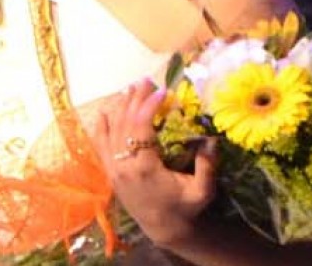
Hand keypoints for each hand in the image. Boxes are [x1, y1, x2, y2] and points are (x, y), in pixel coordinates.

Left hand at [94, 78, 218, 247]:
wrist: (164, 229)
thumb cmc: (185, 208)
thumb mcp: (202, 191)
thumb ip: (207, 166)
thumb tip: (211, 139)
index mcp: (144, 168)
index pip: (141, 127)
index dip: (149, 106)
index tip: (163, 91)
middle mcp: (124, 166)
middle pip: (124, 123)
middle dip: (135, 99)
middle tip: (146, 80)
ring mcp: (113, 169)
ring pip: (112, 131)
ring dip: (121, 107)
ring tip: (130, 88)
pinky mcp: (110, 173)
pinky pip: (100, 145)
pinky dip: (101, 127)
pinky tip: (103, 112)